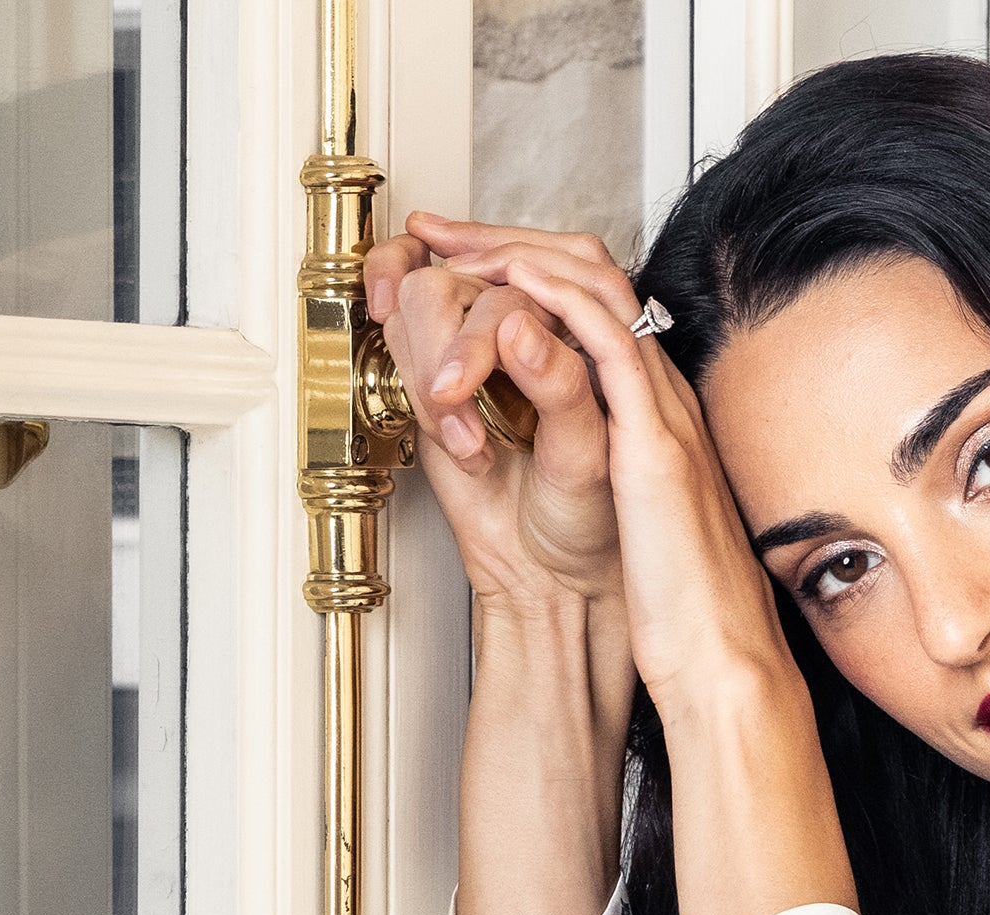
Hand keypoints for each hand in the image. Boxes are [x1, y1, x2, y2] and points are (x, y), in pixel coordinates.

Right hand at [365, 213, 623, 609]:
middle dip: (459, 337)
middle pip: (473, 275)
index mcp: (587, 333)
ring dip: (431, 360)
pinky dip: (408, 365)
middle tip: (456, 391)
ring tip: (463, 436)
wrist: (548, 572)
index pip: (540, 267)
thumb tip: (518, 325)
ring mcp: (482, 348)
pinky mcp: (440, 373)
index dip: (504, 275)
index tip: (481, 306)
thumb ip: (561, 385)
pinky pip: (401, 331)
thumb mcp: (586, 456)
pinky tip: (437, 409)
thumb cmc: (588, 519)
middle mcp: (534, 328)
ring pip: (426, 295)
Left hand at [407, 224, 804, 730]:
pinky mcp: (657, 440)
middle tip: (446, 232)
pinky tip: (513, 282)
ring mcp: (667, 414)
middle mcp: (665, 402)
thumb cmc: (678, 611)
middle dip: (514, 243)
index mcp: (656, 420)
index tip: (468, 264)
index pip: (595, 313)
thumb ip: (600, 474)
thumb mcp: (628, 525)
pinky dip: (559, 298)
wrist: (719, 659)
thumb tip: (562, 456)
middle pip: (595, 279)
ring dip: (525, 254)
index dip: (529, 275)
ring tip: (465, 243)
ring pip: (600, 290)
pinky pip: (608, 340)